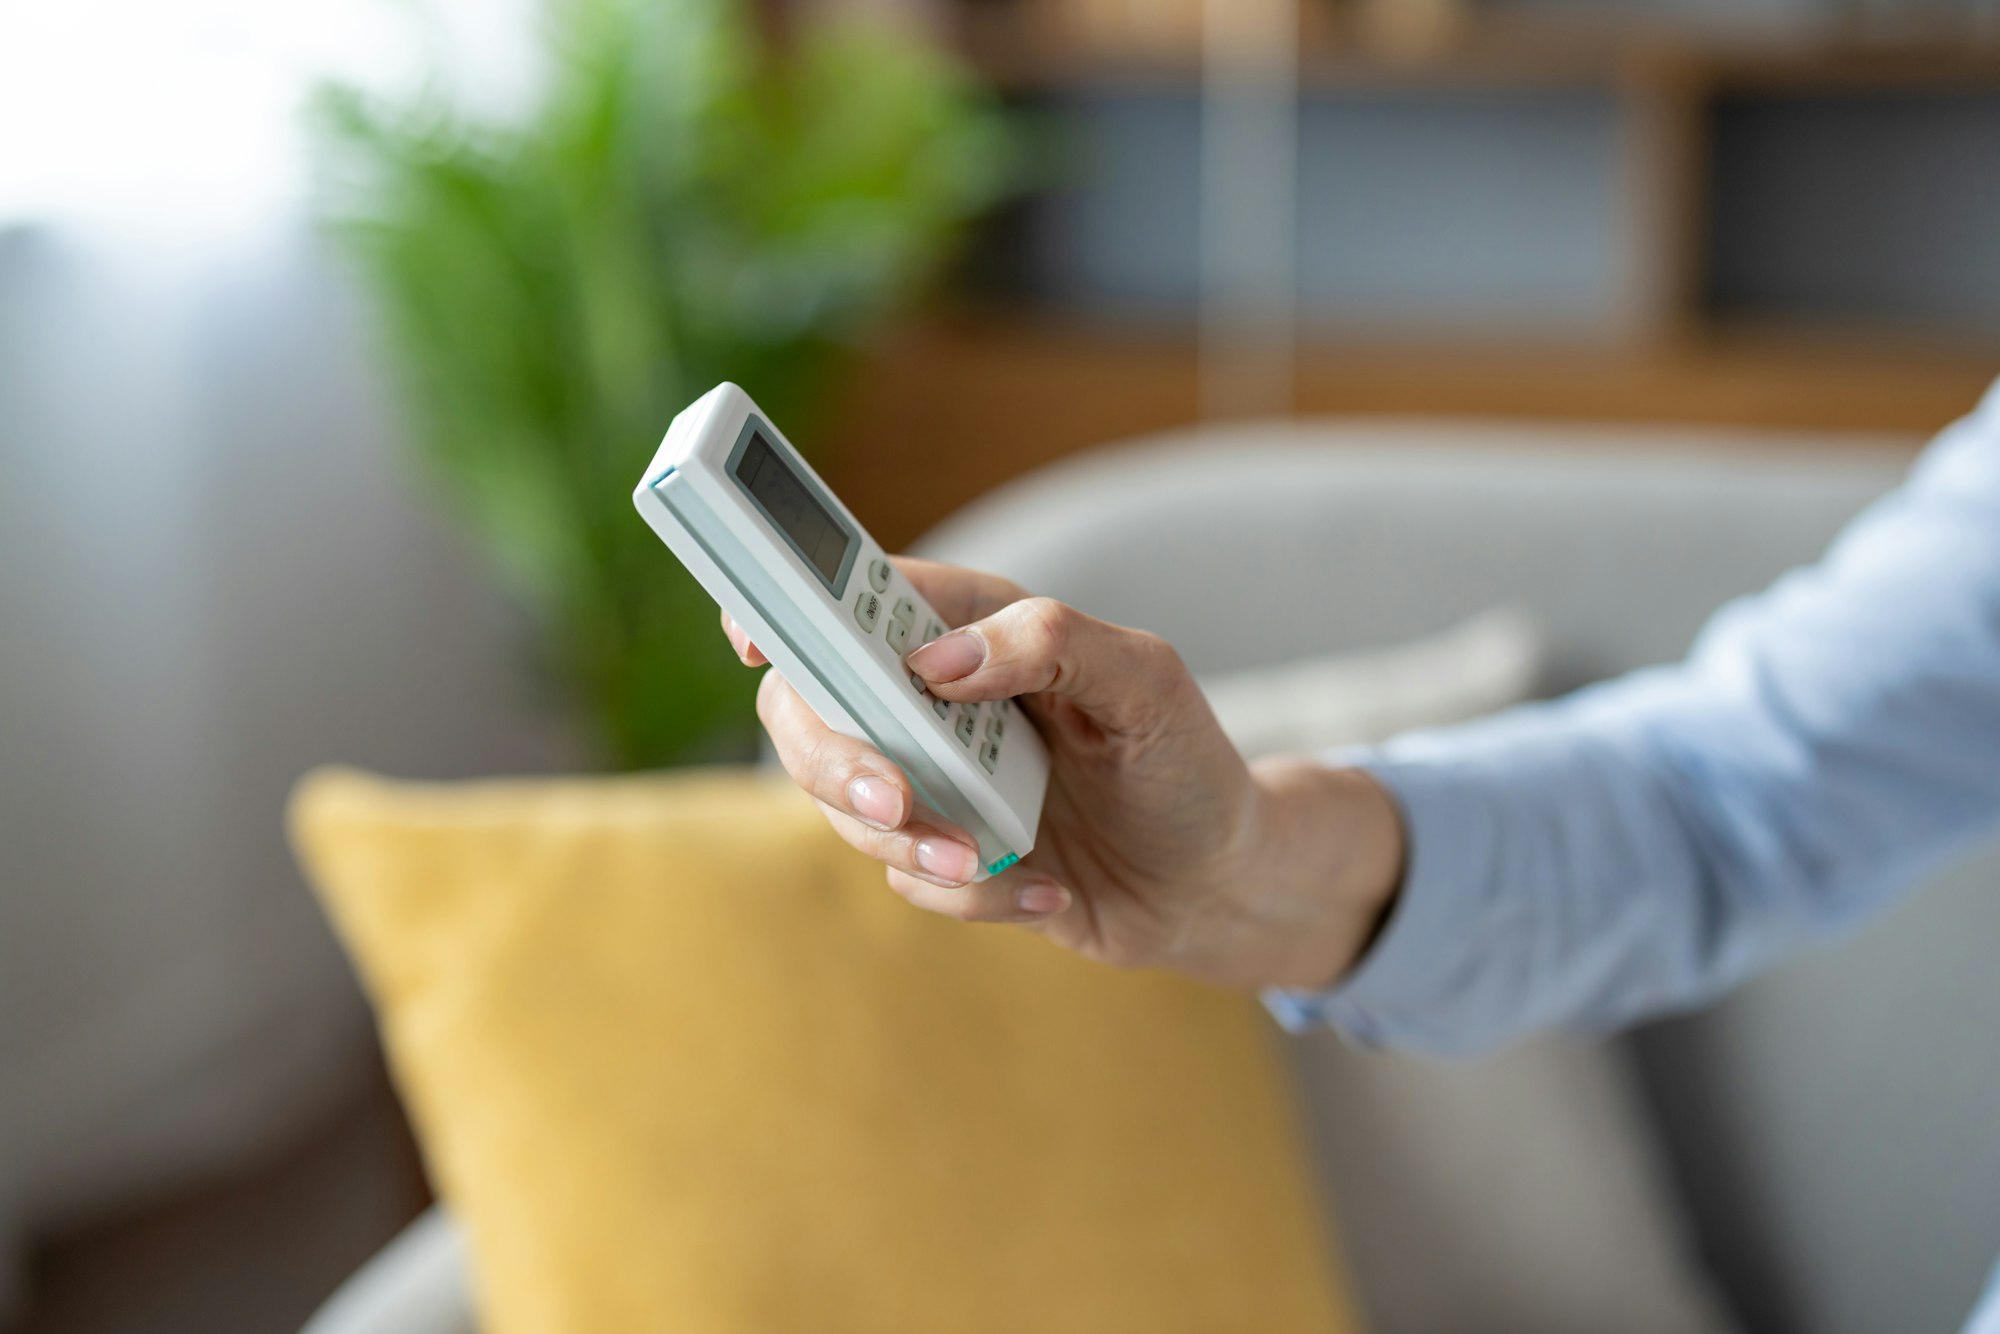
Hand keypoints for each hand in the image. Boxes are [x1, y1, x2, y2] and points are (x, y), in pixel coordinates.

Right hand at [721, 558, 1404, 990]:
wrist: (1216, 882)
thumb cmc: (1185, 763)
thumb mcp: (1146, 681)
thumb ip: (1049, 640)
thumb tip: (938, 662)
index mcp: (974, 629)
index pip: (859, 599)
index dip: (789, 606)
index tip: (756, 635)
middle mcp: (934, 700)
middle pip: (812, 708)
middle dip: (836, 760)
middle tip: (895, 800)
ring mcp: (932, 780)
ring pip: (846, 804)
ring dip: (913, 840)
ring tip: (999, 855)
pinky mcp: (944, 853)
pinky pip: (912, 879)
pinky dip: (978, 893)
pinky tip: (1052, 890)